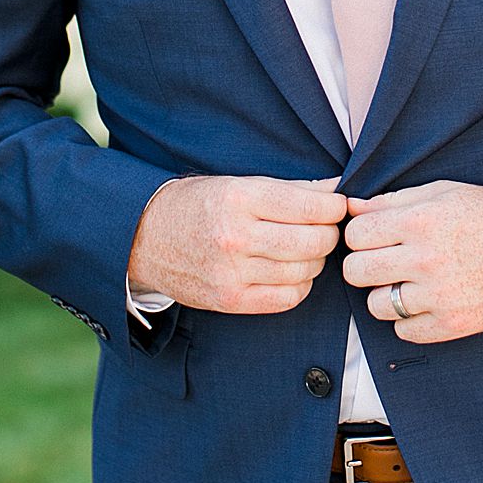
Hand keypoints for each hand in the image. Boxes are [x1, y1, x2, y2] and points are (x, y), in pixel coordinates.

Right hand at [129, 175, 344, 314]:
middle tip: (327, 227)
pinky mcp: (230, 299)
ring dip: (316, 259)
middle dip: (330, 233)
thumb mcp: (237, 183)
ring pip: (304, 270)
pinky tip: (292, 270)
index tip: (338, 205)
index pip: (310, 206)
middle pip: (313, 241)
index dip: (335, 207)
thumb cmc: (196, 204)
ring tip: (306, 247)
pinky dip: (300, 284)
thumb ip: (289, 188)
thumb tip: (336, 189)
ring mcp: (232, 272)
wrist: (145, 237)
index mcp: (239, 198)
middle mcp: (236, 236)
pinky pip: (288, 297)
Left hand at [342, 180, 482, 342]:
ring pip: (376, 305)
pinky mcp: (455, 323)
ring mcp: (440, 294)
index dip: (360, 235)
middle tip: (385, 261)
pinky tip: (428, 301)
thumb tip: (350, 205)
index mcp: (420, 220)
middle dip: (365, 265)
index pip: (354, 234)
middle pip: (356, 271)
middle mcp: (425, 258)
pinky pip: (405, 331)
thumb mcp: (445, 192)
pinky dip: (410, 319)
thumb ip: (393, 200)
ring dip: (386, 294)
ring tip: (408, 282)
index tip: (374, 237)